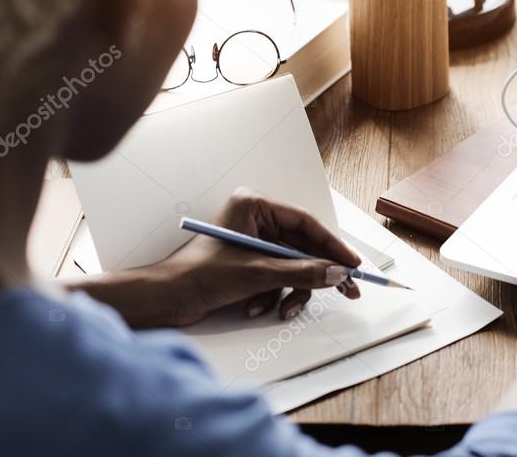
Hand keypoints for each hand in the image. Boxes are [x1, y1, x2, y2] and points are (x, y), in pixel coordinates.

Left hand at [123, 188, 361, 326]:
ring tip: (283, 310)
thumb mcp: (258, 274)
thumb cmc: (199, 275)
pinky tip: (255, 308)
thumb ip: (302, 272)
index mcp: (254, 207)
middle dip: (318, 274)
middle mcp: (255, 221)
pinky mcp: (248, 265)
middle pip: (303, 247)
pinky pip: (277, 278)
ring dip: (290, 291)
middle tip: (347, 290)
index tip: (353, 265)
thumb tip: (338, 274)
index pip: (306, 224)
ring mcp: (252, 244)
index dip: (333, 246)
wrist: (164, 300)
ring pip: (292, 267)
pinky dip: (272, 296)